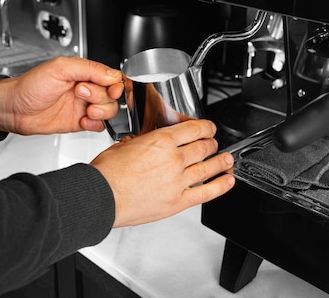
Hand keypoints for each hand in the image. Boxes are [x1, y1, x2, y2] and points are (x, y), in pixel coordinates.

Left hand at [0, 57, 123, 133]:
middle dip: (101, 97)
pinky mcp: (80, 121)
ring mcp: (83, 105)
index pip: (112, 77)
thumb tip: (112, 74)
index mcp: (84, 72)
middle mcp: (86, 88)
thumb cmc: (30, 86)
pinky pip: (99, 125)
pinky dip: (95, 125)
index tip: (110, 89)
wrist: (14, 110)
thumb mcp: (60, 68)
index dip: (115, 84)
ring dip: (101, 112)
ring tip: (86, 111)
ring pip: (108, 110)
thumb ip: (88, 68)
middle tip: (81, 94)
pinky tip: (83, 121)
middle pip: (112, 95)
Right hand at [90, 119, 234, 226]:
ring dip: (221, 161)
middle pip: (203, 146)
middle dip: (211, 143)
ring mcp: (178, 181)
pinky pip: (206, 192)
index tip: (208, 128)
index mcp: (161, 141)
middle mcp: (174, 159)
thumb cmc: (106, 173)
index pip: (193, 129)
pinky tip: (228, 181)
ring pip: (209, 167)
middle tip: (214, 143)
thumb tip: (149, 142)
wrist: (100, 197)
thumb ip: (144, 142)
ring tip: (227, 159)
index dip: (206, 127)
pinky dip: (220, 186)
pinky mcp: (178, 202)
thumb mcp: (125, 145)